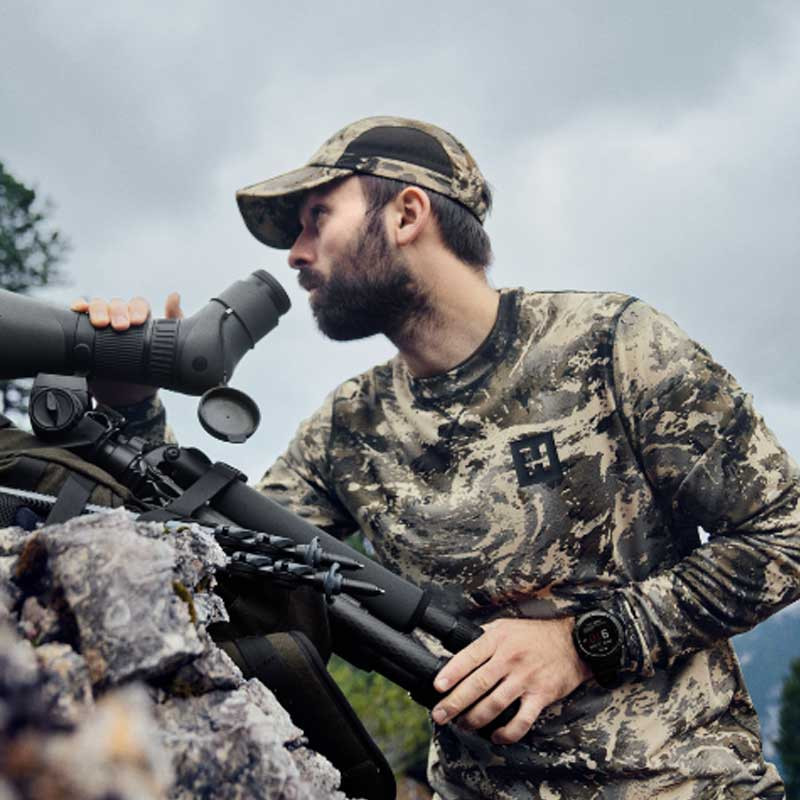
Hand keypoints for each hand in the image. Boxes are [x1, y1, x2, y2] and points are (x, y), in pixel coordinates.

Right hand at [69, 293, 183, 405]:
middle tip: (120, 326)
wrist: (129, 397)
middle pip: (116, 304)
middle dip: (117, 311)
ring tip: (101, 323)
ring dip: (98, 310)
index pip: (138, 305)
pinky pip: (80, 317)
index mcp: (140, 320)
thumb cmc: (150, 370)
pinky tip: (78, 310)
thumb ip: (174, 323)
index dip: (137, 309)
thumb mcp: (167, 349)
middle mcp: (120, 320)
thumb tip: (174, 295)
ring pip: (98, 307)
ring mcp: (103, 326)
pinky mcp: (86, 335)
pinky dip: (79, 309)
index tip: (138, 322)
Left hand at [432, 617, 591, 744]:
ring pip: (495, 704)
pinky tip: (496, 735)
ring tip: (463, 726)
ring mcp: (526, 678)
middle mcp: (510, 658)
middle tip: (440, 715)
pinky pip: (522, 720)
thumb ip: (484, 636)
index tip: (437, 686)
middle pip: (478, 684)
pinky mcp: (541, 695)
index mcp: (498, 639)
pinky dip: (507, 732)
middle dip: (455, 702)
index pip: (469, 657)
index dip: (452, 673)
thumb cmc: (535, 635)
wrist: (574, 642)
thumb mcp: (506, 626)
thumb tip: (458, 647)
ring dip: (475, 719)